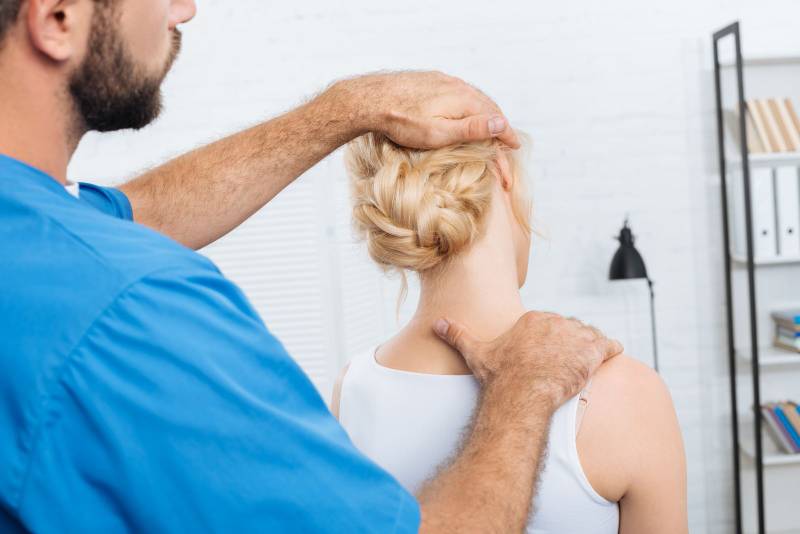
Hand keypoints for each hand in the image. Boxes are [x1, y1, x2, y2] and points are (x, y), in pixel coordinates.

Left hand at [335, 71, 519, 149]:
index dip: (507, 135)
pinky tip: (465, 113)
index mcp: (464, 100)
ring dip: (486, 115)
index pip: (495, 119)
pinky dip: (470, 106)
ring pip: (474, 99)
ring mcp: (444, 81)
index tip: (515, 147)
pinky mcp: (432, 80)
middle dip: (499, 126)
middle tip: (506, 144)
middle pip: (488, 107)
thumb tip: (501, 124)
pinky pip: (460, 93)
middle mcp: (458, 86)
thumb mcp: (439, 133)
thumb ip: (471, 129)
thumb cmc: (402, 121)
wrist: (370, 99)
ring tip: (491, 130)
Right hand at [433, 311, 623, 408]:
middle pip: (569, 329)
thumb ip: (458, 334)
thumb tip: (437, 323)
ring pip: (589, 336)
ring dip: (590, 348)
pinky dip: (611, 350)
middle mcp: (555, 321)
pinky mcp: (592, 350)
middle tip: (568, 363)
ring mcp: (575, 335)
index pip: (549, 324)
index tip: (549, 354)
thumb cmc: (501, 376)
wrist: (523, 394)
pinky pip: (609, 345)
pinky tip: (611, 356)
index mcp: (532, 318)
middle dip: (570, 343)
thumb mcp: (477, 352)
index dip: (551, 340)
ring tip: (588, 363)